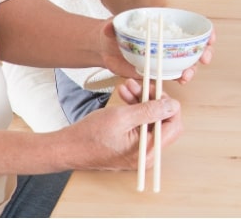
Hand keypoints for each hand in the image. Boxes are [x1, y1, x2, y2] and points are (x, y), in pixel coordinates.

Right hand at [58, 95, 181, 170]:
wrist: (68, 147)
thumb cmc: (89, 135)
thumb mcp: (122, 117)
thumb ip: (150, 111)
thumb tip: (173, 106)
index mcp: (148, 151)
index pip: (173, 125)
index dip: (168, 106)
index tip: (157, 91)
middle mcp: (147, 154)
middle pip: (163, 122)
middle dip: (154, 101)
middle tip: (142, 86)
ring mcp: (139, 151)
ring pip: (151, 120)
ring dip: (142, 101)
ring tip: (128, 86)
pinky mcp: (131, 145)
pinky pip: (140, 124)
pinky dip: (135, 109)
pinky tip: (125, 95)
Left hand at [96, 19, 211, 83]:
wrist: (105, 50)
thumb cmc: (113, 34)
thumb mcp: (112, 26)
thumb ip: (111, 27)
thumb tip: (110, 28)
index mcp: (164, 27)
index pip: (191, 27)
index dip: (204, 32)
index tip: (209, 37)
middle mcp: (169, 42)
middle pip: (195, 46)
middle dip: (204, 52)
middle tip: (204, 58)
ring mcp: (165, 57)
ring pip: (187, 63)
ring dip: (192, 69)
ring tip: (187, 75)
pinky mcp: (158, 71)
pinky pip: (173, 75)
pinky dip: (180, 78)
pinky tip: (180, 81)